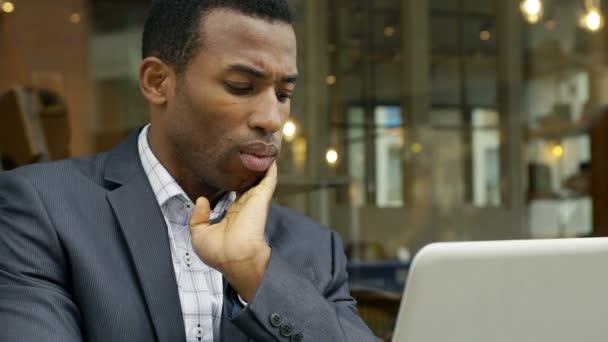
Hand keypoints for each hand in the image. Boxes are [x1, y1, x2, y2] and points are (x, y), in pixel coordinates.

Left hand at [189, 163, 277, 300]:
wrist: (235, 258)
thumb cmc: (219, 252)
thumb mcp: (200, 235)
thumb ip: (198, 217)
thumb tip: (201, 200)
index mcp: (234, 216)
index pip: (235, 194)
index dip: (232, 182)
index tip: (227, 170)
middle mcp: (247, 206)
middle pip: (249, 183)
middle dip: (248, 170)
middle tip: (246, 153)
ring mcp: (255, 201)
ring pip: (260, 178)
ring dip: (261, 165)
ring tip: (261, 147)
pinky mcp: (262, 197)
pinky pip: (269, 178)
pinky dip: (270, 167)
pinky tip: (270, 154)